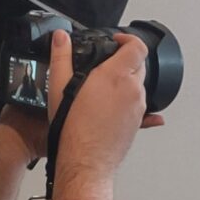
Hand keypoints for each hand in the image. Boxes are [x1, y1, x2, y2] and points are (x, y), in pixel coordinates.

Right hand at [51, 32, 160, 177]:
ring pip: (138, 85)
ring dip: (126, 81)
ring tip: (104, 89)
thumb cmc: (74, 129)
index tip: (117, 41)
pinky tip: (114, 107)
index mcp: (116, 76)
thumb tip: (60, 38)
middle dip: (125, 60)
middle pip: (139, 64)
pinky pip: (139, 105)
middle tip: (107, 64)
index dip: (128, 39)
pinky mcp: (138, 122)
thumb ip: (61, 57)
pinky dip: (128, 101)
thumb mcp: (60, 86)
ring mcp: (138, 107)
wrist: (86, 161)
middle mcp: (132, 90)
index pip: (137, 47)